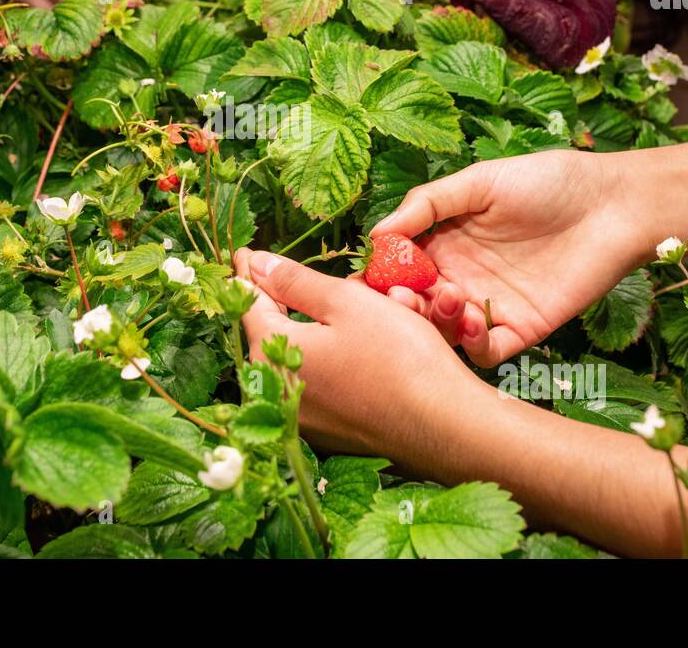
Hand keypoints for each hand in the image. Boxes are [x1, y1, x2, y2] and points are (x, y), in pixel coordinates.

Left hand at [233, 248, 479, 467]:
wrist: (442, 425)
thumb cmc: (398, 357)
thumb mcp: (346, 302)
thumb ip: (295, 282)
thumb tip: (255, 263)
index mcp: (271, 352)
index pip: (247, 301)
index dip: (248, 271)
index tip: (244, 254)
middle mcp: (273, 390)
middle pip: (270, 330)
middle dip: (284, 301)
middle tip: (292, 275)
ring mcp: (297, 417)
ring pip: (294, 356)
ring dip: (308, 331)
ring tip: (334, 308)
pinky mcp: (324, 433)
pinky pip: (313, 383)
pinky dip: (325, 361)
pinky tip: (350, 349)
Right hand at [372, 150, 651, 366]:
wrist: (614, 204)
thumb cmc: (548, 182)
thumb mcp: (479, 181)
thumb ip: (427, 205)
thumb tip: (375, 235)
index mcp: (446, 243)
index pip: (401, 267)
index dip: (382, 275)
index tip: (370, 275)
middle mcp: (462, 277)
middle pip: (416, 304)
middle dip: (402, 304)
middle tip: (399, 297)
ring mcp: (491, 305)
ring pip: (445, 331)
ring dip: (435, 322)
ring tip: (445, 298)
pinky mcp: (523, 329)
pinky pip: (487, 352)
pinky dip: (472, 345)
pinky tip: (472, 321)